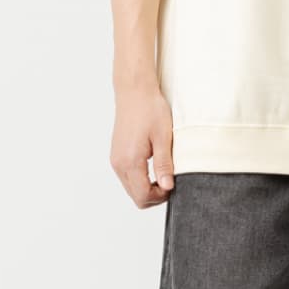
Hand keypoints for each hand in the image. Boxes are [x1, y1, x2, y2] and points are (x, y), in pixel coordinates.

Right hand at [111, 85, 176, 208]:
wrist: (134, 91)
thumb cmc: (150, 110)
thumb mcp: (163, 138)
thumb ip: (164, 165)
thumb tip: (167, 187)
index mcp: (130, 161)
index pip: (142, 196)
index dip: (160, 197)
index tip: (172, 186)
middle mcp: (119, 163)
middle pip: (135, 196)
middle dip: (154, 195)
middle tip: (169, 180)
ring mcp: (116, 159)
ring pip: (131, 188)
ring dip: (146, 187)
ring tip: (163, 172)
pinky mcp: (116, 154)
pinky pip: (127, 176)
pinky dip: (140, 178)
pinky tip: (152, 166)